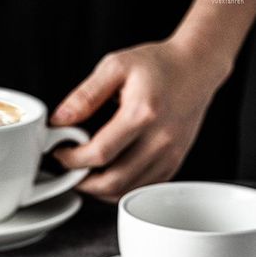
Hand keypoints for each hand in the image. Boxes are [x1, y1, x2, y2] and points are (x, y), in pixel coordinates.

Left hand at [51, 39, 230, 201]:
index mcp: (142, 113)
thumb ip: (85, 96)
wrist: (196, 68)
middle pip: (113, 181)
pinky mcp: (173, 163)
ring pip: (127, 191)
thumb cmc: (158, 65)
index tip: (61, 153)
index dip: (73, 160)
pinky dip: (120, 189)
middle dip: (83, 183)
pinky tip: (108, 174)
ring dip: (99, 190)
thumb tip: (59, 120)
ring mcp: (169, 155)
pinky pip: (141, 188)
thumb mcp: (115, 67)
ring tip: (85, 174)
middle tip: (69, 171)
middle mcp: (160, 139)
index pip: (100, 153)